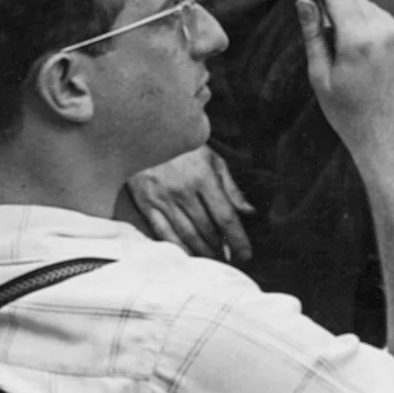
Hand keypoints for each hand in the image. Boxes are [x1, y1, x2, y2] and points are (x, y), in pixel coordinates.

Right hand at [121, 145, 255, 262]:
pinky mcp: (145, 203)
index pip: (226, 216)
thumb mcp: (212, 159)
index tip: (246, 254)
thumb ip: (230, 188)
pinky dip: (177, 247)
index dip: (238, 239)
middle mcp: (183, 190)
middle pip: (207, 229)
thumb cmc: (184, 147)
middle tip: (228, 258)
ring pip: (186, 234)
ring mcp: (162, 198)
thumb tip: (248, 212)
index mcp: (203, 177)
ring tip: (212, 259)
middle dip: (221, 248)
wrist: (144, 133)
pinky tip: (187, 255)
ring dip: (202, 251)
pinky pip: (163, 232)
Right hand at [295, 0, 393, 158]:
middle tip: (314, 1)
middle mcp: (388, 33)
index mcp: (359, 40)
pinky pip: (392, 27)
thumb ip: (314, 34)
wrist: (392, 141)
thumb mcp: (322, 76)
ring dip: (357, 15)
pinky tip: (368, 55)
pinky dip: (377, 30)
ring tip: (343, 43)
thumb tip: (305, 1)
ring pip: (376, 12)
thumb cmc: (350, 115)